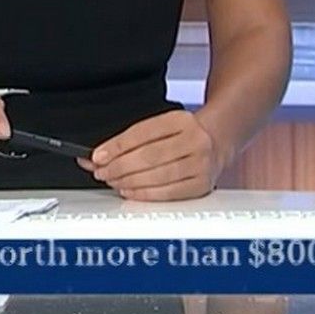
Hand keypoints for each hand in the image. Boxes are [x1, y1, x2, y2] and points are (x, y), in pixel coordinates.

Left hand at [77, 109, 220, 200]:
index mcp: (181, 120)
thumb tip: (98, 156)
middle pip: (149, 156)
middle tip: (102, 172)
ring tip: (113, 181)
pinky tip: (130, 191)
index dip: (116, 146)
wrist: (216, 141)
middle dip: (119, 167)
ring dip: (128, 181)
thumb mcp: (160, 126)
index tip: (98, 156)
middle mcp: (195, 140)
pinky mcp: (202, 185)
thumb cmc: (182, 135)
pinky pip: (168, 193)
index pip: (142, 133)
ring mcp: (201, 163)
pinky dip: (144, 194)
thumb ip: (129, 140)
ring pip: (157, 176)